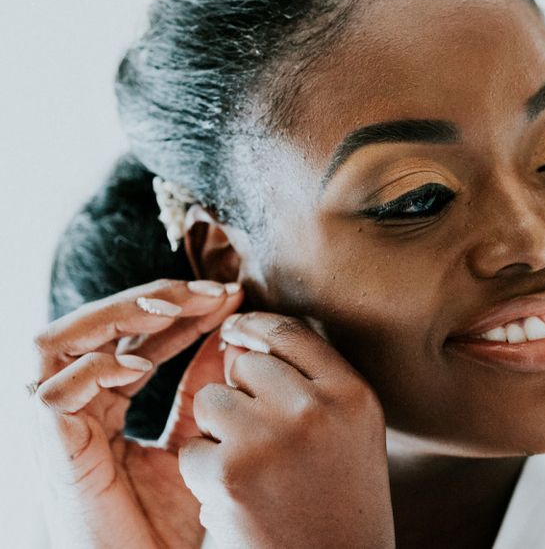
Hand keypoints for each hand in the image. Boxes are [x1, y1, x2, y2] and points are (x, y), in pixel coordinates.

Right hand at [31, 279, 243, 548]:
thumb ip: (200, 390)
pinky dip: (93, 371)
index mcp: (104, 400)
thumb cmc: (165, 521)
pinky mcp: (47, 452)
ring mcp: (53, 426)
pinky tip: (139, 366)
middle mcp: (73, 403)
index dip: (180, 309)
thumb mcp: (194, 440)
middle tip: (210, 291)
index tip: (230, 296)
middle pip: (91, 324)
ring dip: (115, 316)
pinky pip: (51, 395)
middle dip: (152, 298)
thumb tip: (231, 337)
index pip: (135, 335)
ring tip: (174, 308)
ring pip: (55, 341)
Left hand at [178, 312, 395, 548]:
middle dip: (240, 391)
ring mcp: (272, 439)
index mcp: (352, 393)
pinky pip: (191, 447)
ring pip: (212, 398)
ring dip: (218, 428)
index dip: (254, 326)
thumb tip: (239, 336)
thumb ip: (308, 377)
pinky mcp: (230, 475)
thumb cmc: (340, 496)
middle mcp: (316, 409)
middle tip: (261, 436)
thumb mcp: (348, 428)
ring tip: (249, 464)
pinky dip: (203, 472)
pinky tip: (236, 495)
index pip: (290, 331)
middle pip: (247, 363)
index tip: (235, 330)